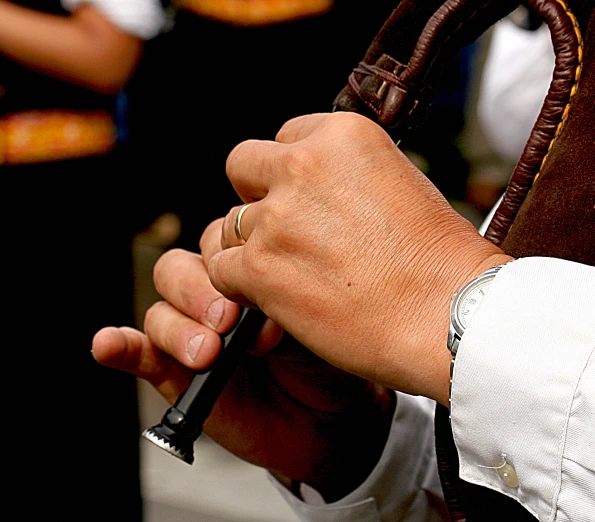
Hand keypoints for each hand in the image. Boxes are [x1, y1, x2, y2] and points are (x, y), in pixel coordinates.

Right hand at [92, 237, 394, 501]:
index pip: (219, 242)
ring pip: (160, 312)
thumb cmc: (326, 359)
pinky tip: (109, 344)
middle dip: (200, 293)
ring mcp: (192, 332)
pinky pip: (137, 352)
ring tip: (207, 354)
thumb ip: (280, 306)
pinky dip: (119, 346)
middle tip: (227, 322)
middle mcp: (214, 295)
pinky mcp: (172, 372)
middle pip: (180, 269)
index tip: (267, 306)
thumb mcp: (314, 325)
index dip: (235, 266)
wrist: (330, 418)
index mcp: (249, 269)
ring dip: (177, 328)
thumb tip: (255, 310)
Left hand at [210, 112, 511, 404]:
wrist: (449, 312)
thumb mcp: (402, 183)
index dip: (291, 174)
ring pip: (229, 224)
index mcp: (343, 134)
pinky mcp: (260, 267)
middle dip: (258, 198)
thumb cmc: (441, 259)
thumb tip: (320, 190)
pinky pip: (223, 269)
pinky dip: (242, 287)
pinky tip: (275, 300)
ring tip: (290, 276)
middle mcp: (303, 164)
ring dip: (251, 248)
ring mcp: (278, 216)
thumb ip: (350, 175)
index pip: (286, 138)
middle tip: (285, 233)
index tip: (306, 203)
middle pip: (243, 167)